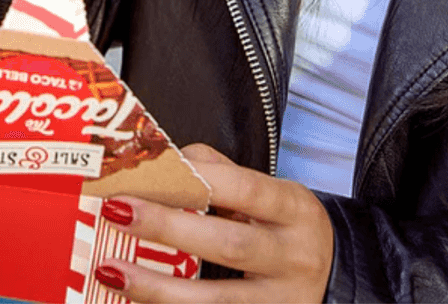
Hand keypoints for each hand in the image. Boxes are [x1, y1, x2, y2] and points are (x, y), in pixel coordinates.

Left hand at [92, 144, 333, 302]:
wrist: (337, 280)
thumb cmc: (290, 230)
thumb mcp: (275, 196)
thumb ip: (227, 175)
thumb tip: (175, 157)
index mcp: (295, 210)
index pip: (247, 190)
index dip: (200, 179)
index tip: (153, 170)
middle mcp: (293, 258)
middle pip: (230, 245)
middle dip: (170, 228)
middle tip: (118, 210)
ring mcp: (280, 303)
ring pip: (216, 301)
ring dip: (157, 287)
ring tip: (110, 269)